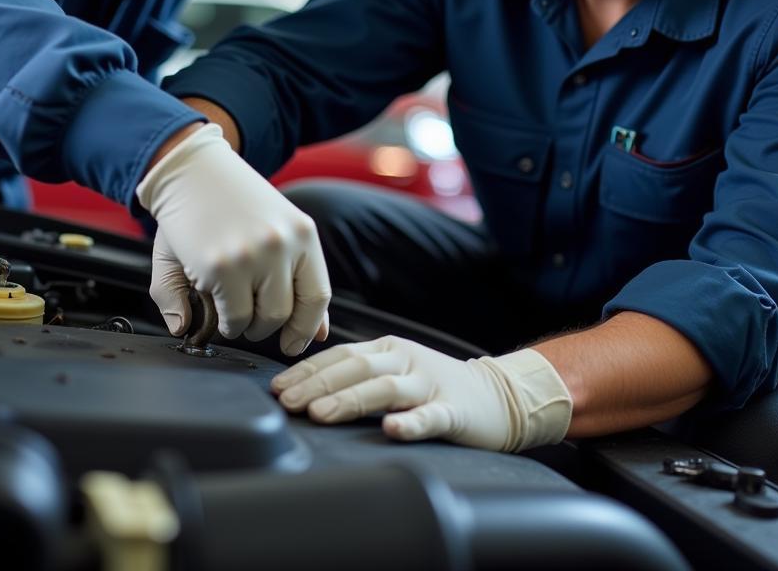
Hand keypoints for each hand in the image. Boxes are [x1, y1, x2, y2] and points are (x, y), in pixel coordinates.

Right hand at [137, 123, 330, 355]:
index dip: (307, 326)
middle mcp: (282, 243)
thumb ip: (296, 283)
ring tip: (229, 308)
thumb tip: (317, 333)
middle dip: (266, 326)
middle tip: (248, 319)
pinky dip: (222, 321)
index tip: (294, 342)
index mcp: (302, 232)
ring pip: (259, 320)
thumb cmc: (229, 202)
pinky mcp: (220, 265)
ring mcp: (252, 255)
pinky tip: (212, 301)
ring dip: (243, 325)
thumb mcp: (272, 231)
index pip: (318, 294)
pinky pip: (230, 316)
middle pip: (285, 312)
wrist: (190, 169)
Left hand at [270, 335, 571, 451]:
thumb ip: (359, 375)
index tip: (278, 386)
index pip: (339, 355)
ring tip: (321, 412)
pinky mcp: (454, 410)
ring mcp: (430, 384)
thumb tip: (306, 387)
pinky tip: (391, 429)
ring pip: (385, 388)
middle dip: (317, 384)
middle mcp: (405, 360)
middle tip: (288, 401)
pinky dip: (410, 422)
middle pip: (356, 368)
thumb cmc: (437, 386)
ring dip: (350, 399)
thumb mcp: (395, 371)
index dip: (307, 370)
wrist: (499, 396)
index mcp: (388, 349)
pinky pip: (430, 416)